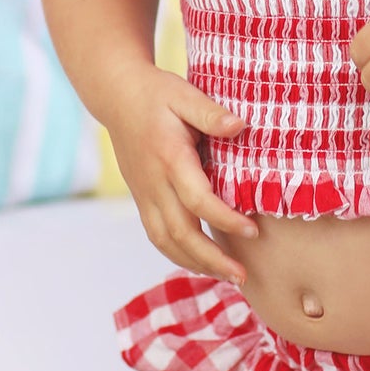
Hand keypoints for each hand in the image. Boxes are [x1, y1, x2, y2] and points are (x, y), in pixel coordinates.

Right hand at [104, 68, 257, 283]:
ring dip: (196, 264)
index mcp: (169, 158)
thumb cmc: (156, 93)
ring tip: (228, 277)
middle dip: (212, 259)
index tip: (253, 231)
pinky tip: (203, 263)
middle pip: (180, 233)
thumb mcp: (184, 94)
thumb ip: (211, 113)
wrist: (116, 95)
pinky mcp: (141, 199)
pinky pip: (158, 236)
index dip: (225, 220)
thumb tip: (242, 126)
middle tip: (243, 275)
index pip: (197, 200)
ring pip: (166, 242)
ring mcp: (144, 195)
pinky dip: (179, 255)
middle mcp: (154, 183)